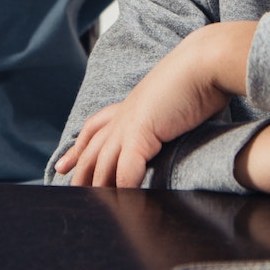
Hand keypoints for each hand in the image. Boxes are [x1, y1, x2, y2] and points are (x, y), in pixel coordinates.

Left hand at [56, 22, 255, 187]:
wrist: (206, 61)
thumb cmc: (199, 77)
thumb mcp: (175, 100)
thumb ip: (167, 117)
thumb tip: (172, 126)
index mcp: (131, 105)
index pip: (94, 127)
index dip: (78, 147)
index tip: (63, 164)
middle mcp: (125, 114)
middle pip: (91, 149)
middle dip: (79, 174)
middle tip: (70, 194)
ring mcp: (130, 123)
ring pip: (102, 163)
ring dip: (99, 187)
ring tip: (95, 209)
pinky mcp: (141, 132)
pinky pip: (126, 170)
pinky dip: (124, 189)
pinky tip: (125, 205)